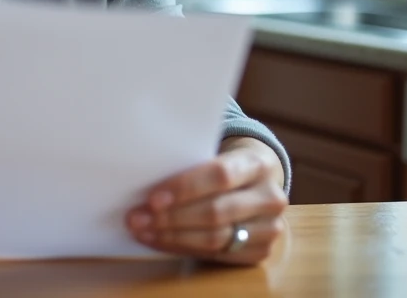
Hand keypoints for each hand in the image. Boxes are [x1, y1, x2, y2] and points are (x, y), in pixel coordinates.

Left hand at [125, 138, 287, 264]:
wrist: (258, 180)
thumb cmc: (225, 163)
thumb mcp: (217, 151)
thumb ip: (190, 161)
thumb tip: (143, 176)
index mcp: (258, 163)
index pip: (220, 175)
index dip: (185, 188)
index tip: (152, 198)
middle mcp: (270, 197)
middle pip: (216, 212)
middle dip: (171, 217)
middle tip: (137, 218)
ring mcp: (270, 228)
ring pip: (215, 238)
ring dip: (172, 236)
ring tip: (143, 231)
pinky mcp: (261, 251)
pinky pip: (216, 255)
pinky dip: (183, 248)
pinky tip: (160, 241)